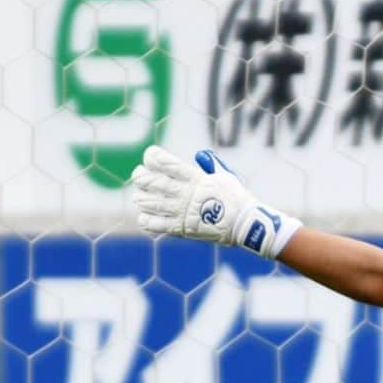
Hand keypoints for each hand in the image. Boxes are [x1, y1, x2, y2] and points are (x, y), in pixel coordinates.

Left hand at [132, 146, 260, 245]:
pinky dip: (148, 221)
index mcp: (195, 178)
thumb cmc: (236, 197)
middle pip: (156, 183)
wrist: (244, 224)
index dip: (155, 158)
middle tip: (137, 175)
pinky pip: (159, 225)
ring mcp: (183, 212)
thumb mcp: (225, 175)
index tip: (149, 155)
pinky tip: (143, 218)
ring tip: (138, 197)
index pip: (169, 164)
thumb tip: (200, 154)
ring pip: (154, 203)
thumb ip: (211, 164)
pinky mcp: (183, 228)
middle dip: (143, 177)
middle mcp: (186, 193)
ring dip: (143, 199)